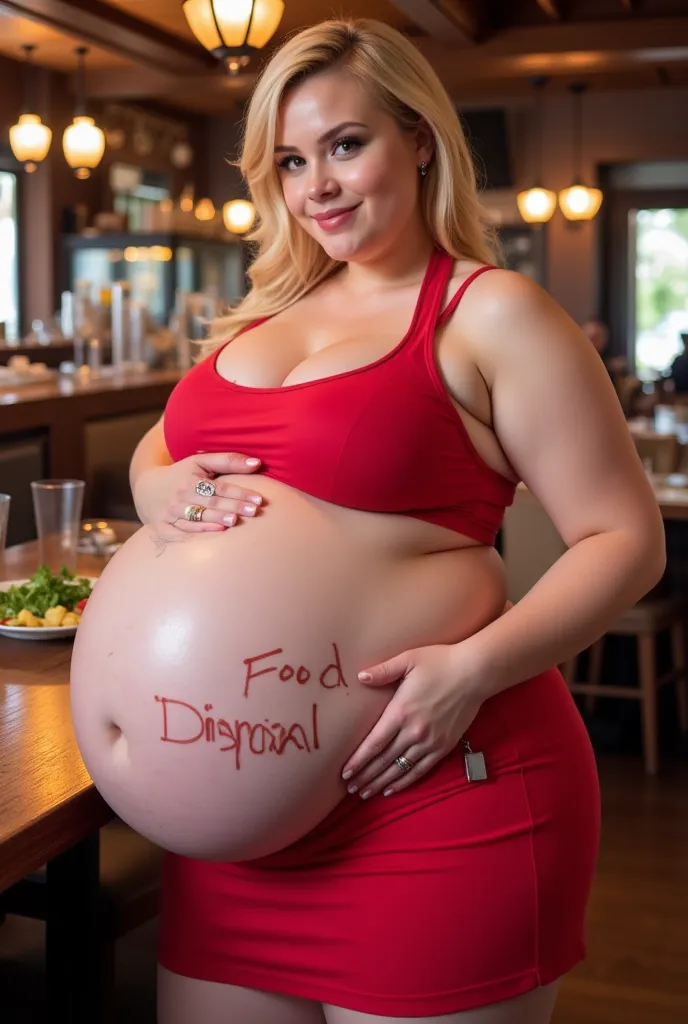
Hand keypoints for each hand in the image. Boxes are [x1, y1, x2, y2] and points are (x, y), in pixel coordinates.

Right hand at [134, 452, 263, 533]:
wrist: (147, 490)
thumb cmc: (182, 475)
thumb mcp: (200, 462)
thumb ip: (228, 461)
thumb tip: (257, 463)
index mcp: (190, 480)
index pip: (219, 487)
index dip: (239, 493)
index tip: (258, 499)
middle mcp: (179, 496)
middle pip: (210, 503)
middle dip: (232, 507)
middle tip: (254, 511)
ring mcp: (170, 513)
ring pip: (196, 518)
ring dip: (216, 519)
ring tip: (234, 521)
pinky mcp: (163, 528)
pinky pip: (181, 532)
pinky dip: (197, 533)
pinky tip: (215, 532)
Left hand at [341, 643, 483, 799]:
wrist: (475, 672)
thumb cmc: (440, 662)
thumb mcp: (408, 659)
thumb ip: (383, 671)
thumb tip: (360, 676)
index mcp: (401, 712)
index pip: (374, 743)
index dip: (358, 761)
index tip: (345, 773)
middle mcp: (414, 732)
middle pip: (384, 761)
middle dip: (366, 776)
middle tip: (351, 788)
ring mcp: (430, 742)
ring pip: (400, 769)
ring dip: (381, 783)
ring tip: (366, 793)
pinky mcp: (444, 747)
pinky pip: (420, 770)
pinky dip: (405, 782)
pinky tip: (392, 789)